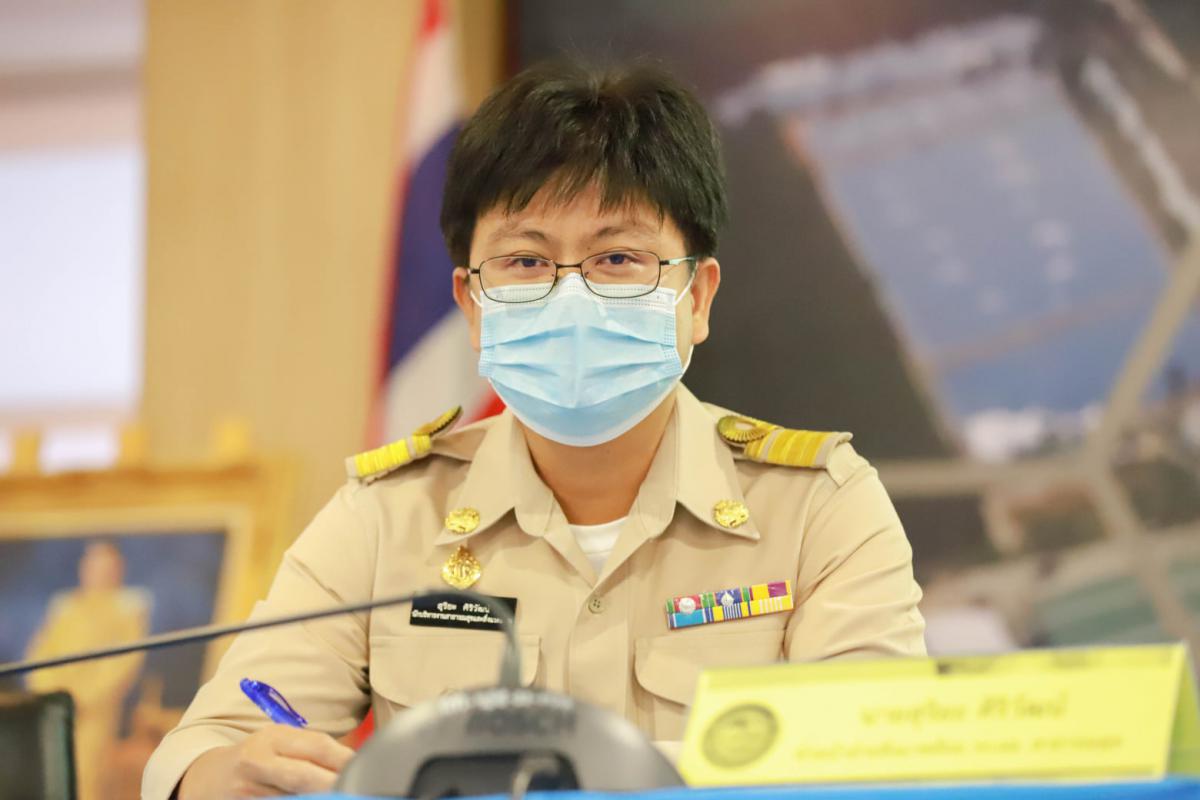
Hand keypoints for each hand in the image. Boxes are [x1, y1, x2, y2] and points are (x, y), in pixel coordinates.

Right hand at [177, 725, 354, 797]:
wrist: (208, 779)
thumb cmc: (258, 758)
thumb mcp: (279, 744)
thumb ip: (311, 749)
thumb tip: (352, 762)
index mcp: (272, 737)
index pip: (317, 745)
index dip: (344, 760)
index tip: (363, 770)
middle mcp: (257, 761)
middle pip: (305, 775)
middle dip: (333, 785)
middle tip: (355, 789)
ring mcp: (247, 790)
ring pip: (293, 798)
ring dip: (317, 798)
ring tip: (337, 796)